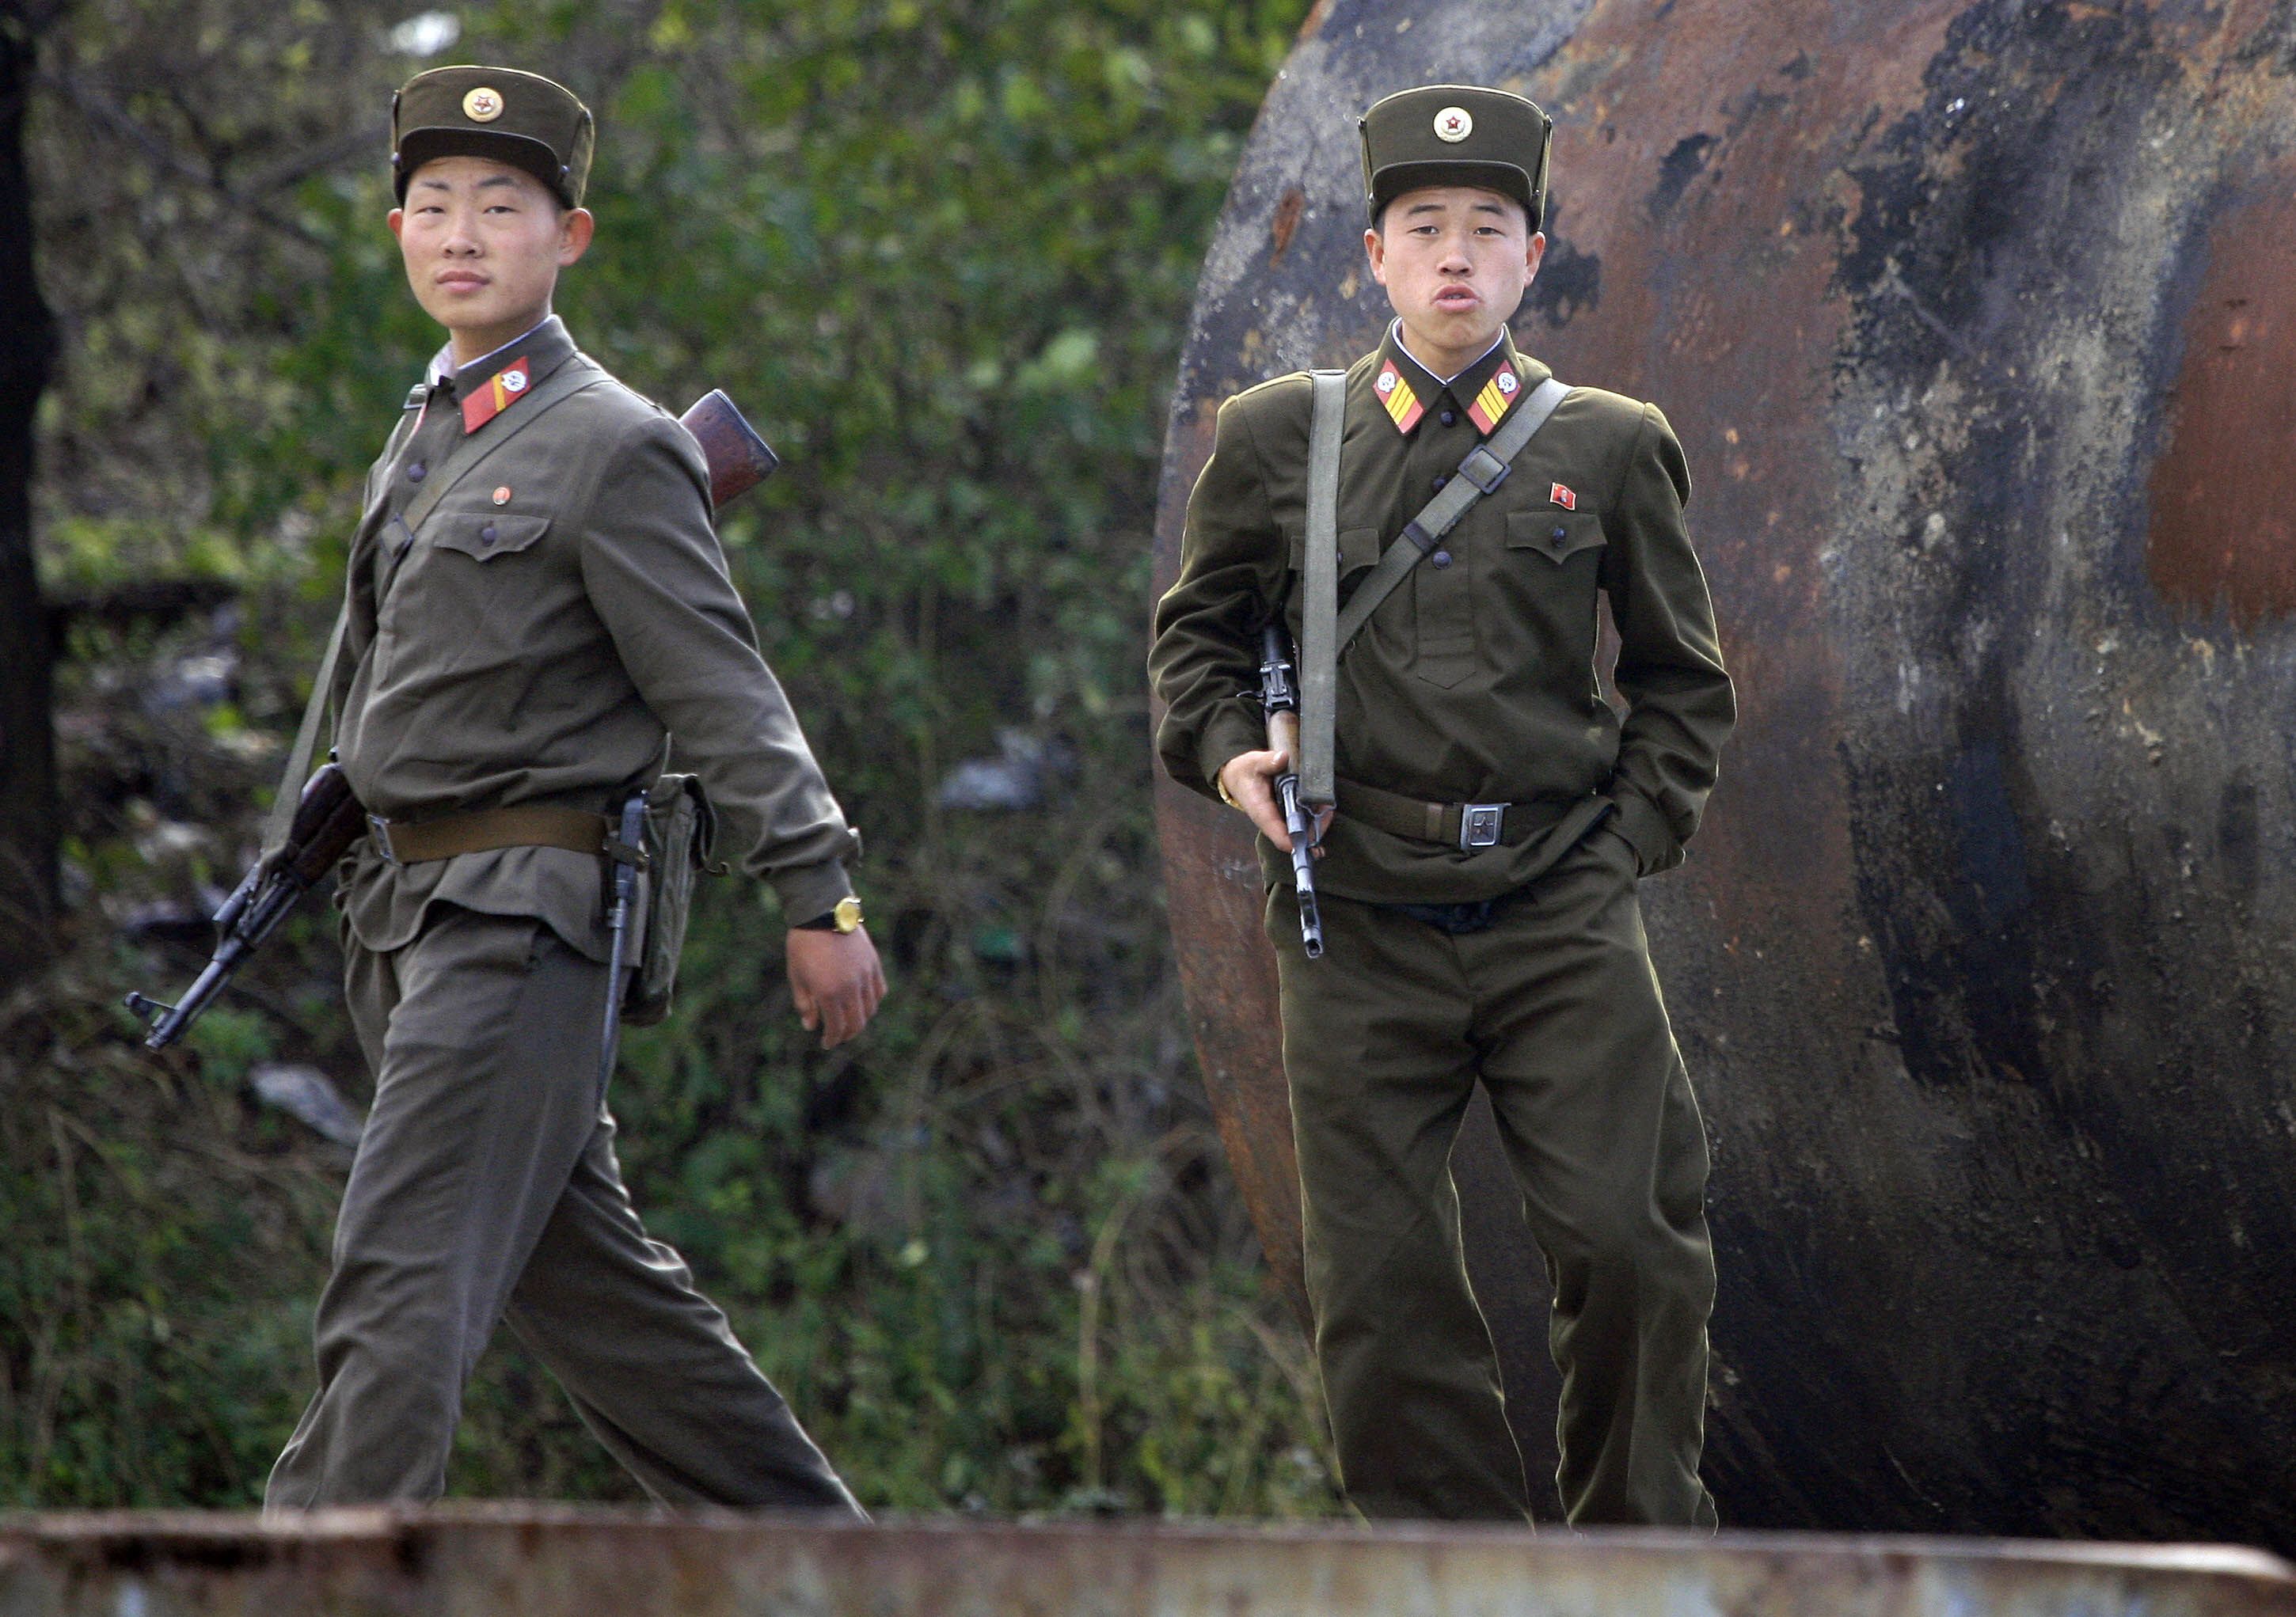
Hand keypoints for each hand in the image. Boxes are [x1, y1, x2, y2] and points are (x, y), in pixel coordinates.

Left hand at [786, 925, 885, 1047]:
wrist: (821, 913)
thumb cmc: (803, 945)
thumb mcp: (797, 976)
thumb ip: (805, 1004)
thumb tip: (810, 1026)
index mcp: (829, 993)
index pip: (836, 1027)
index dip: (832, 1039)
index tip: (826, 1043)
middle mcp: (851, 988)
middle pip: (856, 1022)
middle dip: (847, 1033)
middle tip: (838, 1035)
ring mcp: (864, 975)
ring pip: (870, 1008)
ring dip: (860, 1019)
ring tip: (850, 1019)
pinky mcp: (873, 963)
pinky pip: (878, 990)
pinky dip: (872, 1001)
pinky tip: (863, 1002)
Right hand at [1216, 749, 1332, 853]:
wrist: (1238, 777)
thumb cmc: (1245, 772)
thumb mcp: (1254, 763)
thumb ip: (1268, 761)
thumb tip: (1282, 758)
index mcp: (1262, 813)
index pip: (1280, 836)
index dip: (1297, 841)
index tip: (1312, 837)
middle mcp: (1272, 822)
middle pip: (1296, 838)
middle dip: (1314, 830)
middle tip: (1327, 812)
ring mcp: (1280, 820)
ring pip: (1301, 831)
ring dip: (1317, 823)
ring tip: (1328, 807)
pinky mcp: (1286, 815)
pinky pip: (1303, 822)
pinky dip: (1315, 817)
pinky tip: (1324, 806)